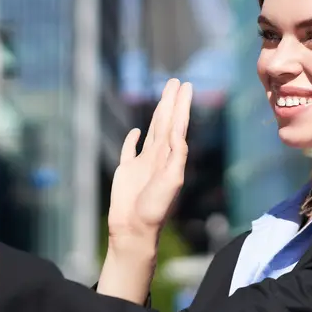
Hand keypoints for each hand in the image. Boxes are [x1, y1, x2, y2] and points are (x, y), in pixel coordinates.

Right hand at [107, 78, 192, 243]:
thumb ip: (176, 155)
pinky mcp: (126, 170)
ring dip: (158, 113)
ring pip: (151, 130)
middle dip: (171, 102)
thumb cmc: (155, 209)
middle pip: (166, 122)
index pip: (178, 125)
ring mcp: (142, 162)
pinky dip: (133, 139)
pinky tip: (137, 130)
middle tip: (176, 82)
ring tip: (163, 96)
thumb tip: (179, 131)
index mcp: (171, 158)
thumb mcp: (171, 180)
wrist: (134, 229)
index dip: (181, 105)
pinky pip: (130, 149)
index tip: (185, 86)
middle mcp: (158, 156)